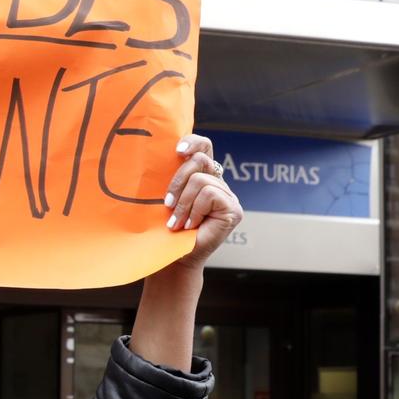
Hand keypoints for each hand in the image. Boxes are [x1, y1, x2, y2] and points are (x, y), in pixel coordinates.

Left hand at [163, 135, 243, 268]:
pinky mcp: (234, 209)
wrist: (174, 256)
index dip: (193, 142)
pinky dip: (195, 210)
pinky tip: (191, 225)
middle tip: (167, 204)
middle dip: (178, 181)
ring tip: (177, 222)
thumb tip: (165, 154)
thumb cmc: (166, 228)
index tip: (177, 150)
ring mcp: (228, 196)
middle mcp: (218, 183)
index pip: (204, 147)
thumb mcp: (166, 197)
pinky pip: (209, 195)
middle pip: (200, 160)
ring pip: (201, 180)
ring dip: (183, 203)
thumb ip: (171, 177)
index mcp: (202, 176)